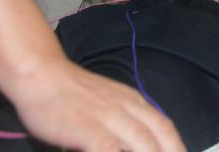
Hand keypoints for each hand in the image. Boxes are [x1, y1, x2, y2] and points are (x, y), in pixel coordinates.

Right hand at [12, 58, 184, 151]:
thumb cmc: (70, 94)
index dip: (177, 146)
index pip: (165, 127)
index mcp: (134, 102)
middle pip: (160, 137)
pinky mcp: (87, 127)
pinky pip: (108, 149)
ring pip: (143, 143)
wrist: (41, 74)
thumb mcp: (107, 103)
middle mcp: (127, 108)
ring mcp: (108, 117)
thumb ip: (122, 123)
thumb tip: (137, 142)